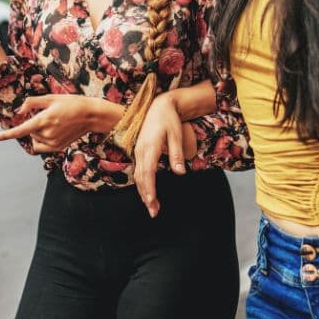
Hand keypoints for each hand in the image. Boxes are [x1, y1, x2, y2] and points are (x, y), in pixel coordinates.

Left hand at [0, 95, 114, 152]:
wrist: (90, 115)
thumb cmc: (71, 103)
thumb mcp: (50, 98)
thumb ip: (32, 103)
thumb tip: (19, 112)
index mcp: (43, 120)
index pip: (20, 130)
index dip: (5, 135)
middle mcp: (47, 133)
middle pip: (29, 132)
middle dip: (33, 124)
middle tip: (48, 115)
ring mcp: (53, 142)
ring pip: (35, 139)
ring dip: (38, 132)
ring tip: (54, 123)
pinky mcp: (58, 148)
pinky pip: (41, 147)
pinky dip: (41, 140)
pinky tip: (53, 132)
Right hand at [133, 93, 195, 217]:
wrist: (159, 106)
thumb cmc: (169, 120)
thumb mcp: (176, 135)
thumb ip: (177, 154)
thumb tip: (180, 173)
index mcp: (150, 147)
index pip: (148, 172)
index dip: (150, 189)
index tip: (153, 202)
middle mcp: (141, 150)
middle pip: (141, 178)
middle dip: (147, 196)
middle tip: (154, 213)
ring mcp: (139, 151)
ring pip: (138, 176)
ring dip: (144, 192)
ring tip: (151, 207)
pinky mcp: (140, 151)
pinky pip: (139, 170)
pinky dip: (142, 183)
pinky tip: (148, 192)